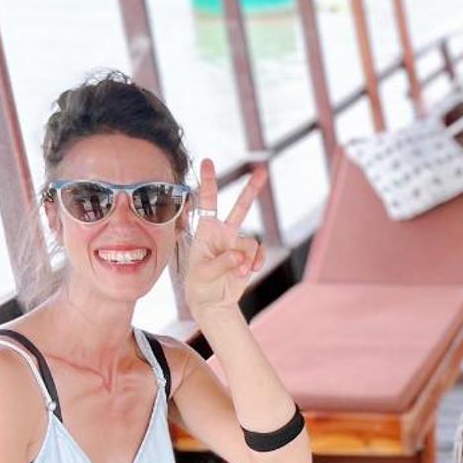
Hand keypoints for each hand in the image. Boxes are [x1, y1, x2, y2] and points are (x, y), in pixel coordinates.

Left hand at [182, 158, 265, 318]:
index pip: (207, 201)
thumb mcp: (204, 274)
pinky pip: (258, 252)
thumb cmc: (200, 285)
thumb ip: (222, 262)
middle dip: (251, 189)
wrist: (212, 302)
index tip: (207, 161)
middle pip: (240, 207)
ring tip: (239, 274)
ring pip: (251, 242)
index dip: (208, 181)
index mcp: (205, 231)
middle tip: (262, 170)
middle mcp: (223, 233)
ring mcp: (238, 244)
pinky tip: (249, 272)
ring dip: (247, 259)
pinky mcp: (249, 256)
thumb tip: (241, 255)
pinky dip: (256, 262)